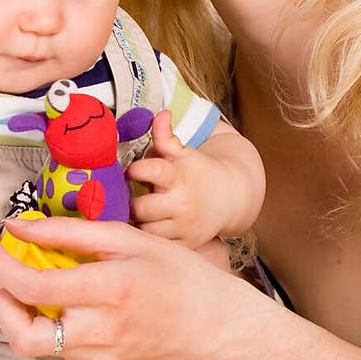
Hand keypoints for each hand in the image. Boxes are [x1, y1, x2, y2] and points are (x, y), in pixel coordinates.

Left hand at [0, 214, 242, 359]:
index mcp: (109, 290)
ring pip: (35, 344)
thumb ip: (66, 233)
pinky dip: (50, 323)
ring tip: (36, 282)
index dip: (0, 264)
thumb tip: (17, 227)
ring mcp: (98, 358)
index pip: (33, 285)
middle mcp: (100, 331)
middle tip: (3, 276)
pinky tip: (68, 303)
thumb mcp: (124, 237)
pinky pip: (58, 349)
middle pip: (22, 335)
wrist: (212, 324)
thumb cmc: (175, 273)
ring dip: (22, 312)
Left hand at [126, 110, 232, 246]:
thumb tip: (160, 113)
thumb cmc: (198, 172)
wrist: (230, 198)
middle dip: (131, 202)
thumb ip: (166, 136)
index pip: (152, 171)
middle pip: (140, 207)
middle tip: (130, 197)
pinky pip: (156, 246)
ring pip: (145, 230)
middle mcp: (182, 204)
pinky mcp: (185, 244)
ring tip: (138, 213)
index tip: (132, 171)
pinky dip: (148, 238)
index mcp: (179, 178)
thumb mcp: (184, 153)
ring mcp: (183, 227)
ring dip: (137, 222)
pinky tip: (147, 227)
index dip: (135, 170)